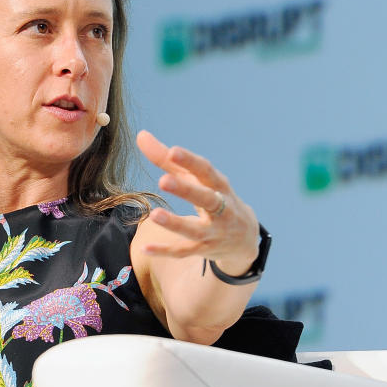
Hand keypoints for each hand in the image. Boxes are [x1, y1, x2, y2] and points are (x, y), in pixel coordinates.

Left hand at [136, 131, 258, 274]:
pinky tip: (145, 248)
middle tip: (163, 180)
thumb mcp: (197, 179)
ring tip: (155, 215)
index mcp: (219, 186)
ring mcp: (213, 232)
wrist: (245, 238)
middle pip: (205, 199)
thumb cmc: (214, 198)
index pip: (206, 171)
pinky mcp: (203, 249)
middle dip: (186, 190)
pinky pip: (183, 251)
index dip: (191, 161)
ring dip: (175, 223)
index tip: (173, 151)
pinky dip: (165, 251)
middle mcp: (220, 209)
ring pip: (195, 229)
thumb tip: (141, 135)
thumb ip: (167, 159)